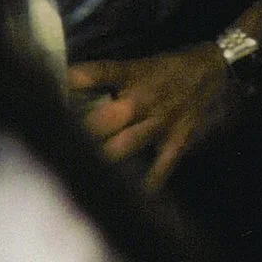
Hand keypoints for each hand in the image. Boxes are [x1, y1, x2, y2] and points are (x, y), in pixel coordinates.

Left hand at [68, 43, 239, 189]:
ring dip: (104, 158)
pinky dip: (148, 183)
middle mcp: (143, 100)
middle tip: (55, 146)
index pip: (97, 74)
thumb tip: (66, 85)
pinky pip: (161, 166)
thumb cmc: (167, 66)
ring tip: (80, 173)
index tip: (49, 92)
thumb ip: (103, 77)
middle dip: (82, 132)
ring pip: (127, 144)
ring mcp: (160, 123)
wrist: (212, 68)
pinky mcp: (176, 140)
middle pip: (107, 118)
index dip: (72, 81)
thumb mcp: (136, 63)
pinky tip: (130, 198)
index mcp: (131, 75)